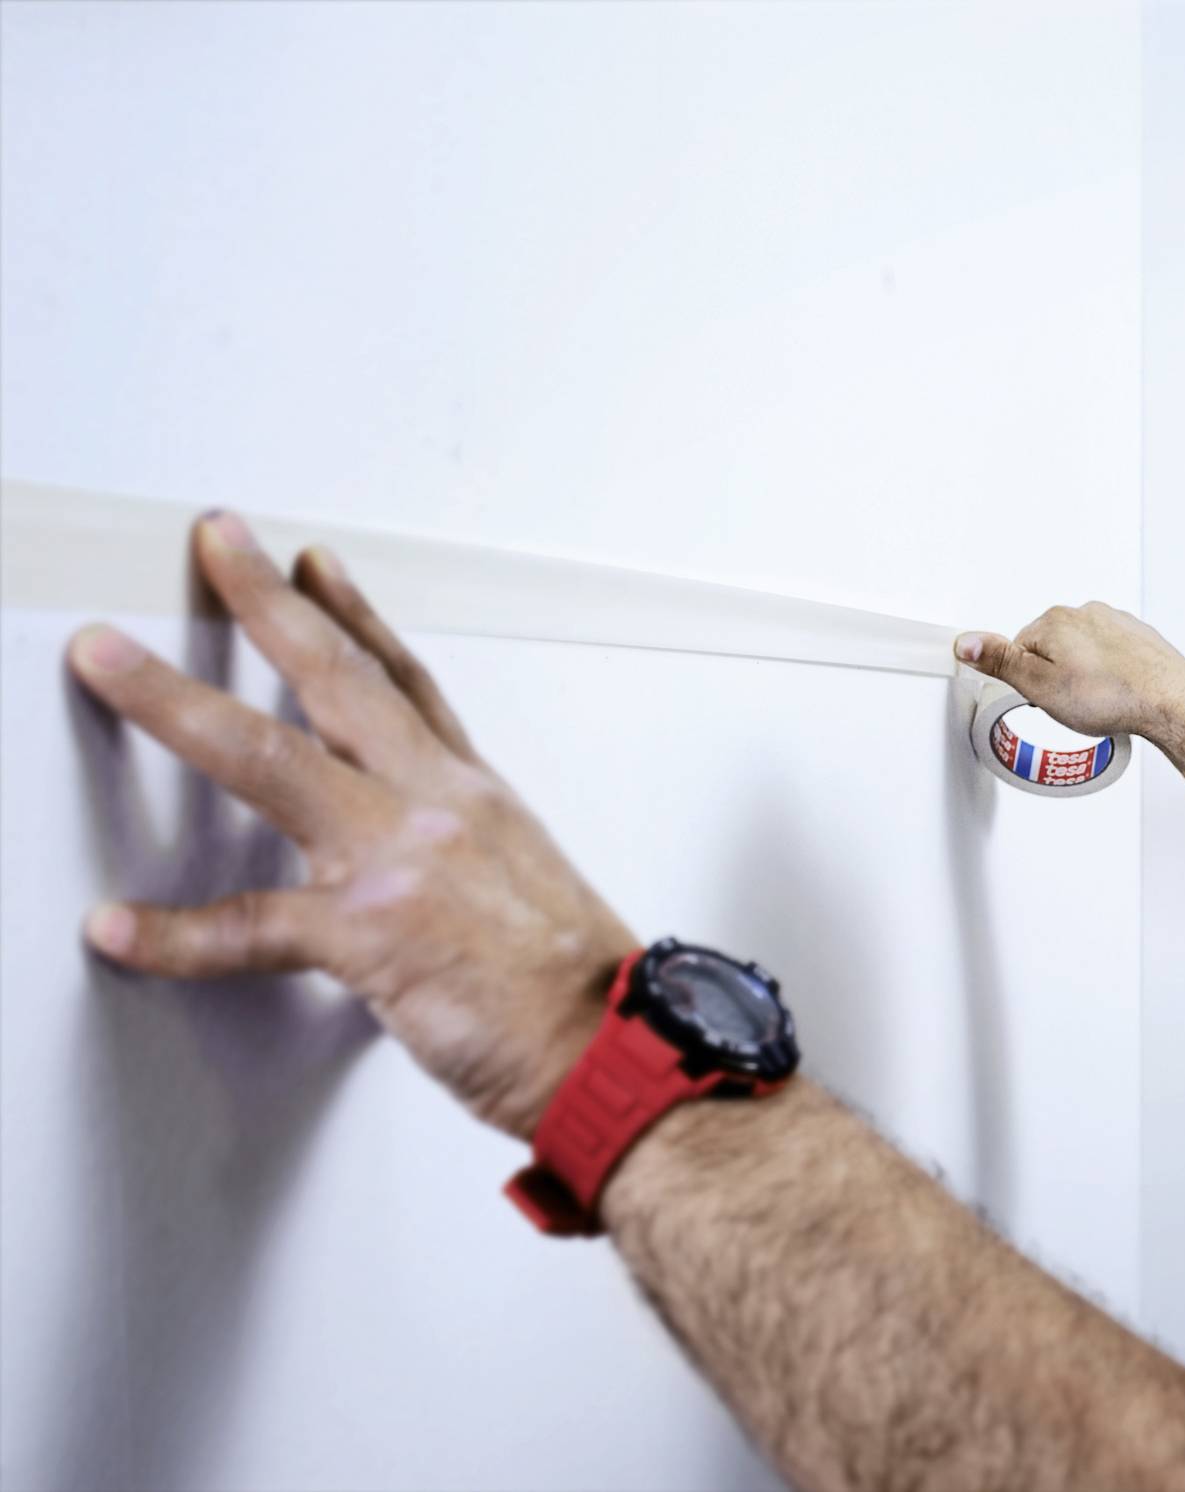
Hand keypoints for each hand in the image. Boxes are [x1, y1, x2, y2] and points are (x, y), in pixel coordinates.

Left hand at [68, 511, 634, 1141]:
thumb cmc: (581, 989)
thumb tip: (415, 869)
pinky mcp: (370, 931)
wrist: (617, 1046)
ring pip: (269, 758)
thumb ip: (460, 859)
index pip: (405, 683)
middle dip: (268, 601)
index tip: (314, 566)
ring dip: (174, 704)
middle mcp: (439, 805)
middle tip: (218, 542)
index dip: (355, 616)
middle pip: (337, 679)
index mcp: (477, 798)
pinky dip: (177, 934)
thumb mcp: (526, 890)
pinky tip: (122, 926)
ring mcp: (400, 858)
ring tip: (107, 661)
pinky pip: (251, 928)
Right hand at [952, 602, 1184, 745]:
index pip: (1020, 648)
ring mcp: (1116, 623)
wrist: (1171, 702)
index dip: (1026, 680)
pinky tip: (1117, 695)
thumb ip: (1000, 661)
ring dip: (1084, 675)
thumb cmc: (1112, 696)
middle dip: (1054, 675)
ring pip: (1083, 652)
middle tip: (1069, 704)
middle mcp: (1086, 613)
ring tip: (1097, 703)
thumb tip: (965, 642)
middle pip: (1051, 647)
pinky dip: (1111, 674)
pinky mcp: (1139, 638)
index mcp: (1055, 620)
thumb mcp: (1040, 687)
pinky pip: (1112, 656)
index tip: (1040, 697)